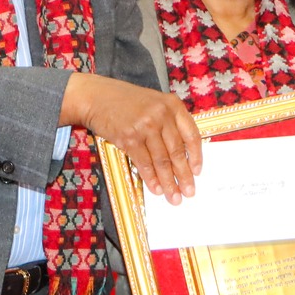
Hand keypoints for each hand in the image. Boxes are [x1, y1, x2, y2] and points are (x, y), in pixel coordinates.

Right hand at [62, 73, 202, 202]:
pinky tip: (156, 189)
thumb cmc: (126, 102)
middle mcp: (162, 115)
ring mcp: (145, 126)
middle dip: (184, 175)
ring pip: (162, 160)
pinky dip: (151, 178)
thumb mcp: (154, 104)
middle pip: (177, 151)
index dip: (196, 156)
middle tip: (189, 192)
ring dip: (168, 182)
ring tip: (174, 197)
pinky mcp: (129, 138)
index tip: (197, 172)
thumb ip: (169, 123)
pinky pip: (144, 163)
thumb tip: (181, 156)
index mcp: (172, 105)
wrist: (96, 97)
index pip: (191, 134)